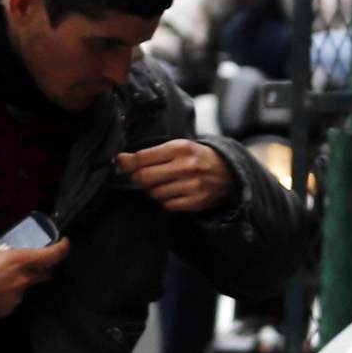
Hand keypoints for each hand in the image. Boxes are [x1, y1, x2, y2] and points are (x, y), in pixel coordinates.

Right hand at [0, 228, 69, 317]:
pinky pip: (12, 299)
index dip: (62, 247)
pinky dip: (6, 293)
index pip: (52, 255)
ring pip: (25, 286)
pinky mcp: (8, 309)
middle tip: (30, 261)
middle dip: (42, 267)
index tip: (63, 243)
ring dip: (18, 281)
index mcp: (19, 260)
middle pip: (45, 273)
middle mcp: (23, 279)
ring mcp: (17, 296)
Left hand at [120, 141, 239, 215]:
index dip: (127, 163)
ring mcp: (193, 185)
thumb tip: (121, 161)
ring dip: (153, 190)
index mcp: (180, 148)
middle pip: (144, 178)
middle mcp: (187, 166)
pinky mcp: (197, 201)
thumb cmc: (196, 158)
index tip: (122, 164)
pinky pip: (167, 205)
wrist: (229, 172)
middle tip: (141, 177)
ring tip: (163, 183)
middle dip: (137, 178)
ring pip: (154, 193)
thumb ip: (151, 153)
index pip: (142, 158)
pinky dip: (165, 200)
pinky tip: (173, 192)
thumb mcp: (178, 147)